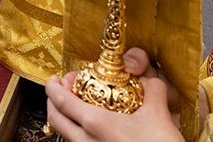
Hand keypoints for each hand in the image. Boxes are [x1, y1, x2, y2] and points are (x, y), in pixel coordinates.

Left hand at [43, 48, 185, 141]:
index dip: (53, 87)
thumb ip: (152, 89)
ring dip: (65, 119)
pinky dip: (77, 135)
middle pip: (55, 119)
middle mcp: (85, 141)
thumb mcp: (159, 114)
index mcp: (93, 123)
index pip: (61, 101)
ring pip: (65, 135)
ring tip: (76, 109)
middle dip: (53, 101)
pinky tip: (93, 130)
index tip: (55, 78)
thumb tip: (150, 78)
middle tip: (62, 90)